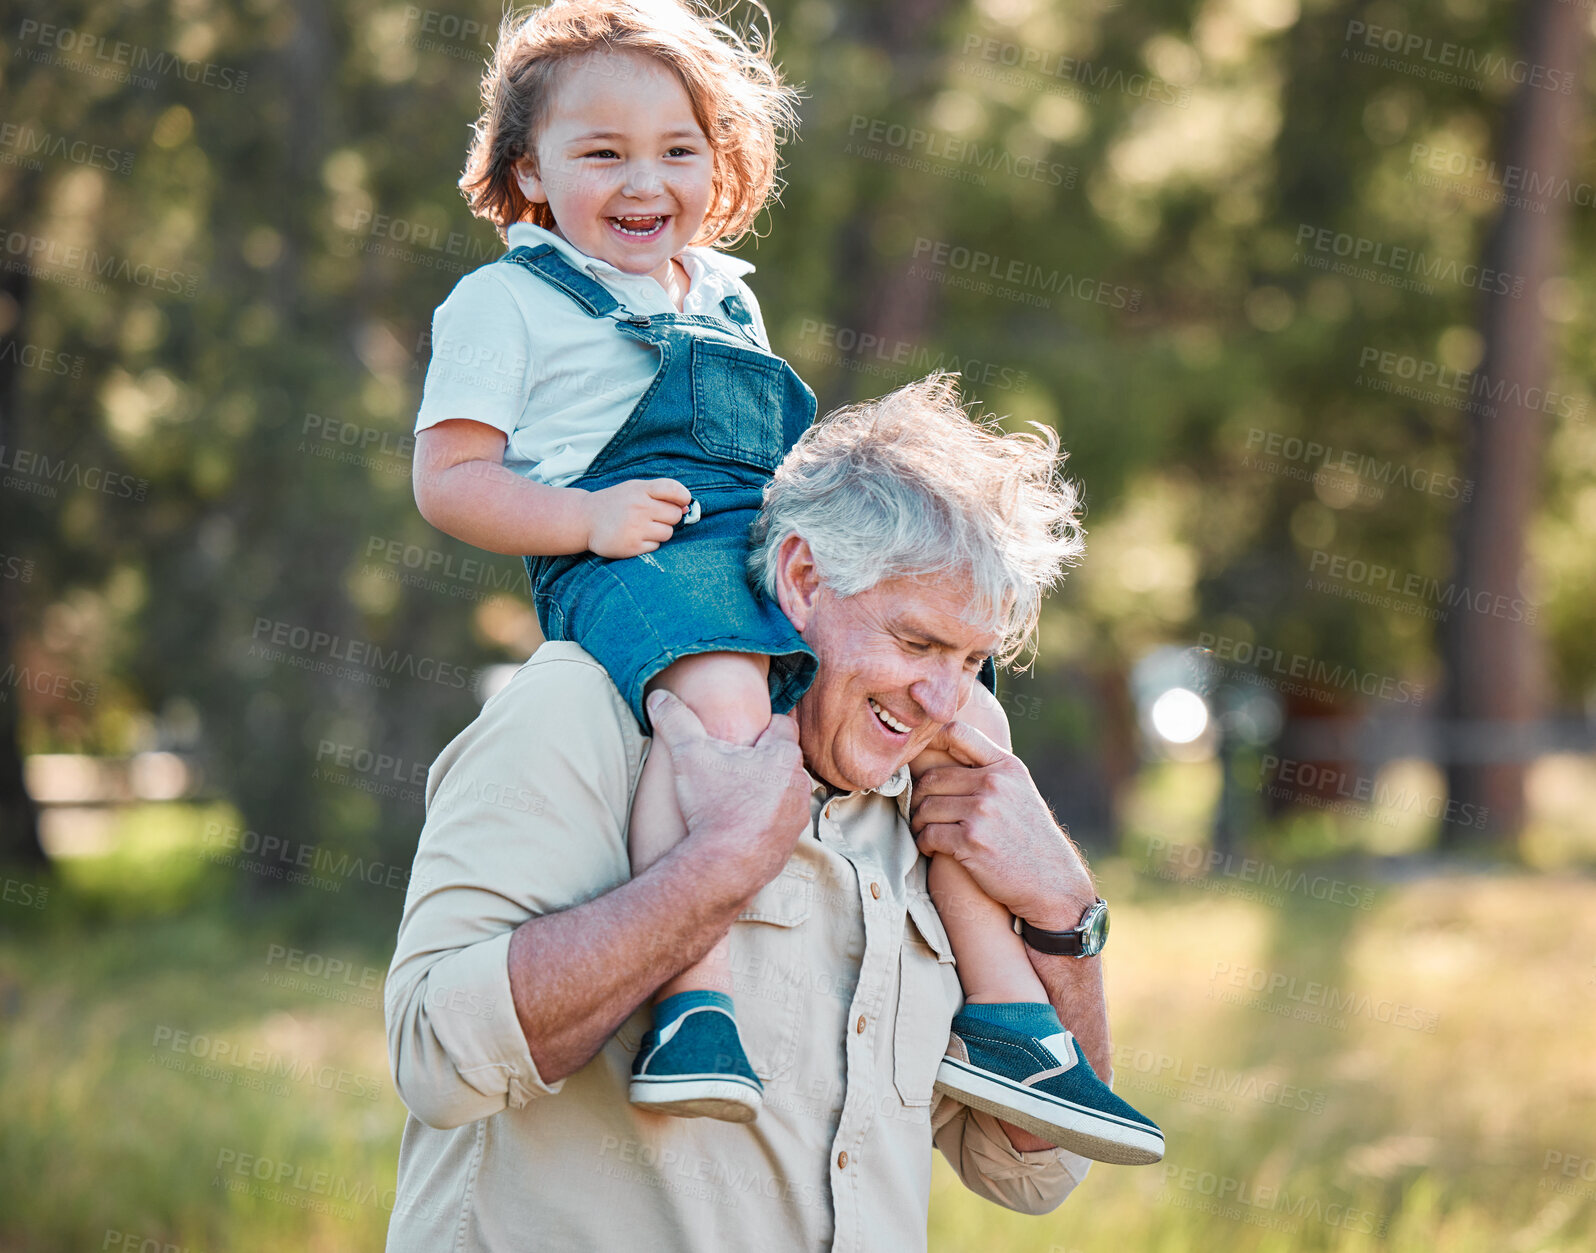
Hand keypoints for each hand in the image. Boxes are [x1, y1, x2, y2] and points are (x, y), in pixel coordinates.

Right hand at [583, 479, 691, 557]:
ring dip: (661, 532)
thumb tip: (687, 507)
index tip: (681, 502)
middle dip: (669, 518)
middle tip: (654, 517)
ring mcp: (635, 527)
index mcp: (641, 489)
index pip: (674, 489)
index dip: (684, 497)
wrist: (584, 519)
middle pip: (675, 515)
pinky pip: (656, 546)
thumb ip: (660, 494)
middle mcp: (639, 507)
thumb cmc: (615, 503)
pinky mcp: (631, 546)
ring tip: (643, 527)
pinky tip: (636, 537)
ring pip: (668, 533)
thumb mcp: (634, 489)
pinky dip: (650, 543)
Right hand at [646, 689, 811, 899]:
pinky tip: (738, 825)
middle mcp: (798, 783)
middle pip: (782, 759)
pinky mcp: (790, 843)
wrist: (725, 867)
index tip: (742, 735)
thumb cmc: (713, 806)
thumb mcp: (688, 755)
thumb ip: (675, 720)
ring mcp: (797, 816)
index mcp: (783, 755)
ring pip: (783, 792)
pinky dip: (764, 821)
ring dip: (765, 791)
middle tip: (732, 766)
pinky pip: (779, 822)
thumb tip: (657, 696)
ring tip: (734, 798)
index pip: (782, 724)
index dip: (762, 725)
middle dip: (762, 759)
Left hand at [908, 719, 1095, 928]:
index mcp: (1006, 766)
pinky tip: (931, 847)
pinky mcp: (971, 840)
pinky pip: (928, 833)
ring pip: (926, 807)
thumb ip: (989, 771)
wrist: (1052, 882)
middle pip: (931, 778)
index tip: (919, 759)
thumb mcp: (1019, 792)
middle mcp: (995, 783)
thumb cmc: (1029, 838)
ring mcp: (983, 811)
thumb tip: (942, 754)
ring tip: (926, 832)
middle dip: (919, 798)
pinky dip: (924, 842)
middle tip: (921, 813)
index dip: (931, 739)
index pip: (958, 733)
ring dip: (919, 823)